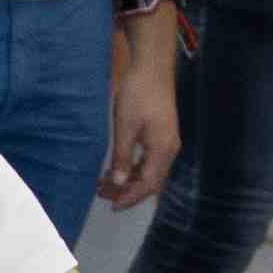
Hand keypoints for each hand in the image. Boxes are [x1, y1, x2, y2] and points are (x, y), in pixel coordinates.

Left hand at [100, 9, 179, 206]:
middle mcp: (169, 149)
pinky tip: (117, 166)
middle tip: (103, 194)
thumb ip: (122, 156)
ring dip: (129, 180)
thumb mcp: (125, 127)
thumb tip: (118, 182)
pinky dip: (133, 167)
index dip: (130, 197)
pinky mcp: (161, 134)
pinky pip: (149, 160)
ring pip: (149, 171)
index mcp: (162, 150)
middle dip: (128, 191)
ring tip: (105, 182)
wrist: (151, 67)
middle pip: (151, 182)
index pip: (147, 185)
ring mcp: (167, 141)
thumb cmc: (138, 94)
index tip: (112, 206)